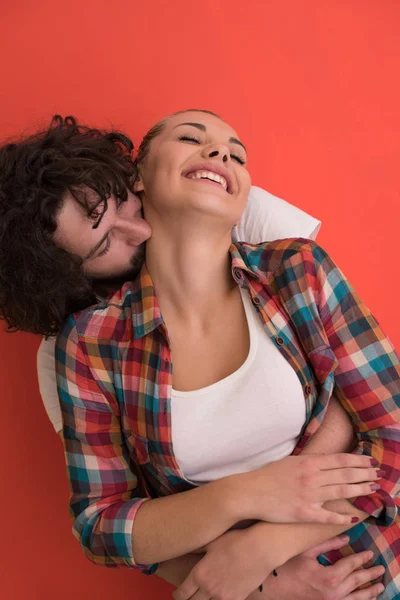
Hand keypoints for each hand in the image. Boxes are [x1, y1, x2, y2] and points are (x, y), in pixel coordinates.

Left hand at [172, 528, 268, 599]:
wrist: (260, 548)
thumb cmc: (235, 540)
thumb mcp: (212, 541)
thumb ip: (197, 548)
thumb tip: (185, 548)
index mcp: (200, 574)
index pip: (182, 593)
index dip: (177, 594)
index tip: (177, 593)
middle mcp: (209, 588)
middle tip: (188, 596)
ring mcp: (223, 596)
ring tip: (203, 596)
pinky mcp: (237, 599)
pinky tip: (217, 597)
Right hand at [236, 453, 380, 524]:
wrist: (250, 492)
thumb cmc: (268, 476)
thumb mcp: (290, 462)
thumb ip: (309, 461)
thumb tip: (326, 460)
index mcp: (308, 463)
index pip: (340, 460)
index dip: (358, 461)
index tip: (371, 462)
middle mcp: (311, 477)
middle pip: (345, 474)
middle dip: (364, 474)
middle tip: (379, 475)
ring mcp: (309, 495)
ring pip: (341, 492)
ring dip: (360, 490)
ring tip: (373, 489)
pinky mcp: (304, 513)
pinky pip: (328, 516)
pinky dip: (343, 517)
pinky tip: (356, 517)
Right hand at [257, 535, 384, 599]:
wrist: (274, 590)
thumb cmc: (287, 568)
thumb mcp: (306, 551)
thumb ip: (327, 543)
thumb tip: (345, 537)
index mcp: (329, 576)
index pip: (351, 565)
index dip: (361, 558)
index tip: (370, 553)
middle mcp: (334, 592)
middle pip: (357, 582)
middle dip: (370, 575)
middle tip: (380, 568)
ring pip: (356, 598)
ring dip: (369, 591)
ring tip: (379, 586)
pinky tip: (365, 599)